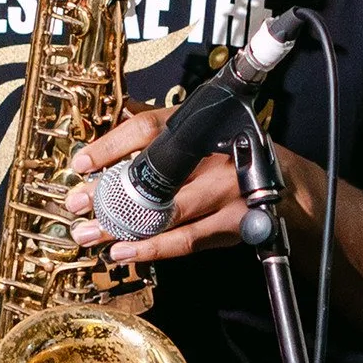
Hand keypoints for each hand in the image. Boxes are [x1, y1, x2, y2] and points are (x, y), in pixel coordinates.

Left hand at [64, 102, 248, 260]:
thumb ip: (159, 126)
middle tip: (76, 204)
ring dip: (121, 226)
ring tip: (89, 233)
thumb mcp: (200, 131)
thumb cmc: (232, 154)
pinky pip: (186, 241)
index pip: (147, 129)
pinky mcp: (233, 225)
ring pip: (165, 213)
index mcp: (198, 126)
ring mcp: (225, 192)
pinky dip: (151, 248)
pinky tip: (123, 251)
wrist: (286, 185)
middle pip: (151, 175)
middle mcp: (213, 155)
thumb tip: (116, 111)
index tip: (80, 163)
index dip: (110, 146)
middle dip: (108, 193)